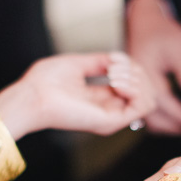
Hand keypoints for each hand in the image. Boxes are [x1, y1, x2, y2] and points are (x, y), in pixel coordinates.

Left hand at [0, 52, 155, 137]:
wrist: (31, 95)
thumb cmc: (45, 82)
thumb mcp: (78, 64)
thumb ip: (100, 62)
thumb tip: (118, 58)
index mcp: (101, 98)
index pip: (134, 84)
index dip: (131, 66)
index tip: (112, 58)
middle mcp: (109, 110)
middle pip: (146, 90)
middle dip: (136, 70)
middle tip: (113, 65)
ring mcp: (112, 118)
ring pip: (149, 98)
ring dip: (137, 79)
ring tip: (114, 73)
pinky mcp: (111, 122)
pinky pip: (143, 106)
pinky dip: (135, 88)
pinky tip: (116, 81)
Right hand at [125, 0, 180, 134]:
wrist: (144, 22)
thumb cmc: (163, 32)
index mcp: (144, 74)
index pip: (164, 103)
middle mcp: (134, 85)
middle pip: (151, 117)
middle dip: (175, 127)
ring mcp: (132, 89)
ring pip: (147, 118)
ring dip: (167, 126)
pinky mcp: (134, 91)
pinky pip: (145, 112)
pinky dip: (160, 119)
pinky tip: (175, 119)